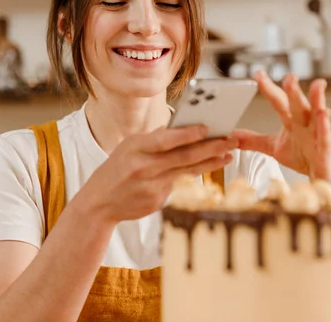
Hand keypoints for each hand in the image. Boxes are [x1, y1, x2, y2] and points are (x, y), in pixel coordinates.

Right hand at [80, 125, 237, 222]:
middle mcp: (144, 167)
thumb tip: (181, 127)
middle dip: (211, 147)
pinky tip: (206, 168)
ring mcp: (151, 186)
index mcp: (136, 148)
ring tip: (228, 155)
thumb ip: (155, 139)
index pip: (166, 140)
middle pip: (183, 156)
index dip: (188, 134)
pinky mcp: (157, 201)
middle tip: (232, 140)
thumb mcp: (129, 148)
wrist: (99, 202)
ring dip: (210, 162)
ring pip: (187, 171)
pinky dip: (190, 175)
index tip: (209, 127)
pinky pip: (177, 185)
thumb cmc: (118, 168)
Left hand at [232, 71, 330, 183]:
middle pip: (297, 104)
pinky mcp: (327, 147)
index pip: (278, 101)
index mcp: (291, 121)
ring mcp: (317, 133)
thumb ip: (254, 140)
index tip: (258, 74)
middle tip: (289, 76)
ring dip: (317, 99)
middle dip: (293, 90)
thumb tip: (232, 137)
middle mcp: (305, 123)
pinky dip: (325, 125)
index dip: (268, 88)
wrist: (325, 175)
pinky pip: (326, 135)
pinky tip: (325, 113)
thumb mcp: (274, 147)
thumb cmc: (304, 157)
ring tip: (318, 84)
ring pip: (317, 113)